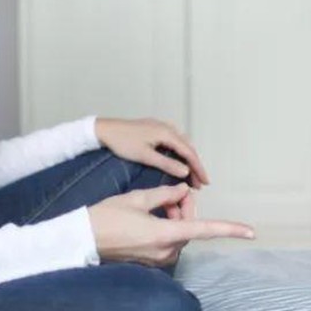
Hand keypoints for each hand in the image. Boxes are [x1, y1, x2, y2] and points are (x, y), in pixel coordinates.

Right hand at [87, 184, 254, 266]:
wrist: (81, 240)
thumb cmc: (106, 217)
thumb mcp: (137, 199)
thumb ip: (164, 195)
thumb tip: (182, 192)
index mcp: (164, 234)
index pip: (205, 230)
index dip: (230, 229)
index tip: (251, 232)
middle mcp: (165, 250)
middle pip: (189, 228)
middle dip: (185, 209)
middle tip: (172, 193)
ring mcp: (157, 259)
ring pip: (178, 235)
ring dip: (174, 218)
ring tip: (154, 205)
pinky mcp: (150, 261)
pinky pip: (167, 242)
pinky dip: (165, 228)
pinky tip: (148, 218)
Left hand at [95, 117, 210, 186]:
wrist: (105, 129)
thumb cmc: (122, 142)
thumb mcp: (145, 156)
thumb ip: (166, 164)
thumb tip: (185, 172)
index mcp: (167, 133)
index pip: (189, 152)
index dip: (199, 168)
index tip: (205, 182)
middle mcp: (167, 127)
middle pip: (188, 147)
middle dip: (195, 165)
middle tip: (199, 183)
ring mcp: (161, 126)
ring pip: (182, 143)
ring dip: (188, 159)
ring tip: (191, 175)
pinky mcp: (154, 128)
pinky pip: (174, 140)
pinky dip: (180, 152)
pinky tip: (179, 160)